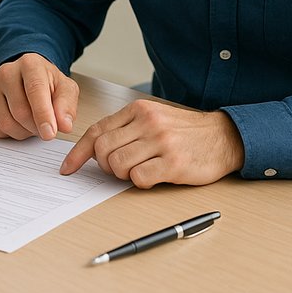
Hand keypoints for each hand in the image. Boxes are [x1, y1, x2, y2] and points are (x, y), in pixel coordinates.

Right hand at [0, 53, 78, 140]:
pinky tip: (17, 124)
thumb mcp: (65, 89)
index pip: (35, 91)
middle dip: (36, 127)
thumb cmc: (48, 84)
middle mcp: (7, 72)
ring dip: (23, 132)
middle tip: (45, 127)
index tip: (50, 134)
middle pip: (20, 112)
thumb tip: (64, 125)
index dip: (43, 115)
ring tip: (32, 124)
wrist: (28, 78)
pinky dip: (8, 134)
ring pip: (5, 123)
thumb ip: (67, 106)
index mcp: (30, 64)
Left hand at [60, 100, 243, 187]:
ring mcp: (161, 142)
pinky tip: (154, 176)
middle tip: (120, 169)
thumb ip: (125, 129)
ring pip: (118, 165)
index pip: (97, 131)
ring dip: (123, 175)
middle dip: (105, 166)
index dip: (78, 153)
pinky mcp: (174, 163)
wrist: (223, 137)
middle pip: (103, 150)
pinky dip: (140, 182)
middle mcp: (148, 122)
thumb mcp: (153, 118)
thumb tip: (93, 150)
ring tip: (140, 170)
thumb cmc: (184, 132)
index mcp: (138, 110)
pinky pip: (139, 178)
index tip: (68, 168)